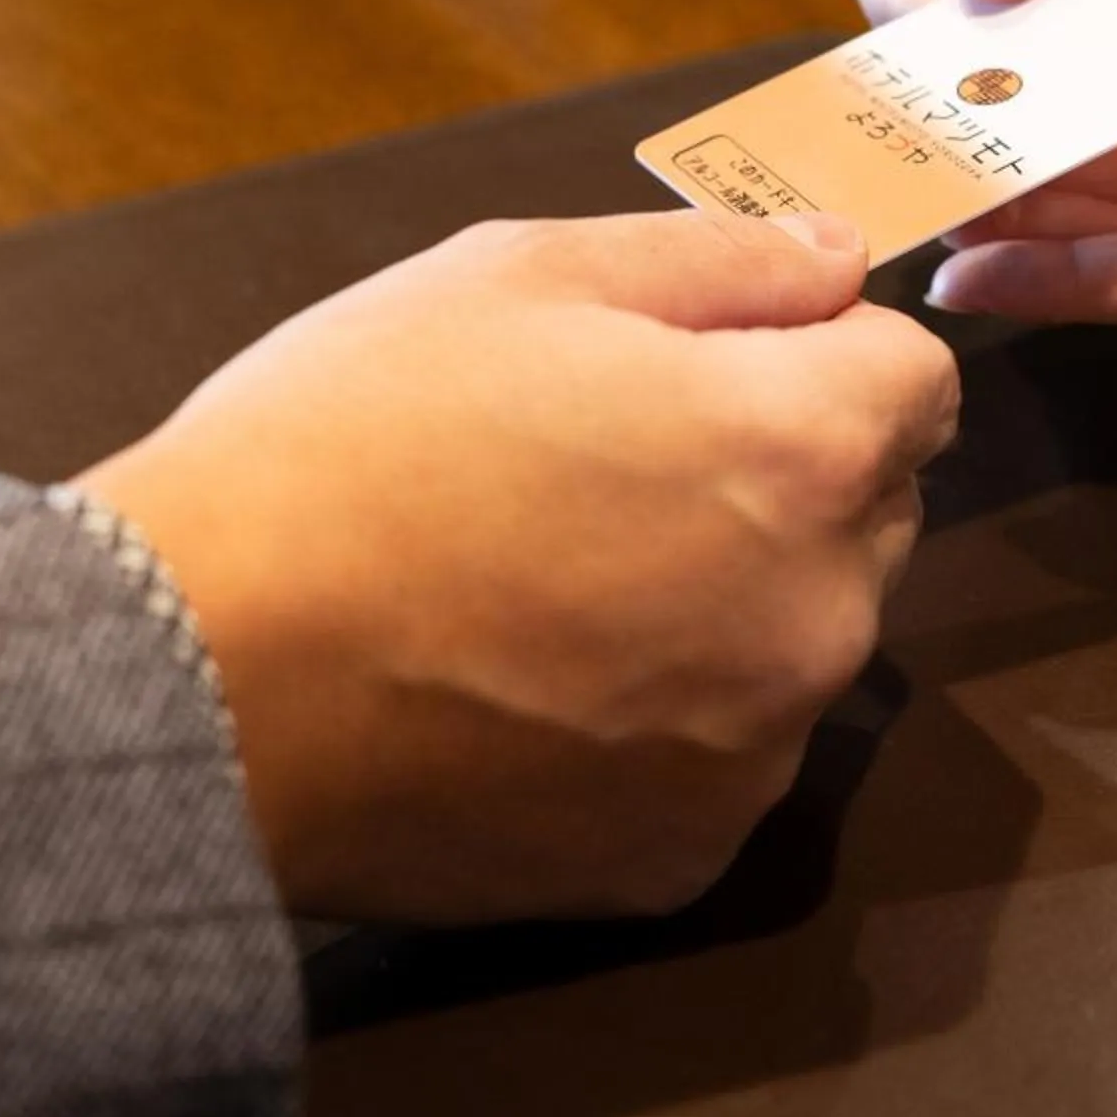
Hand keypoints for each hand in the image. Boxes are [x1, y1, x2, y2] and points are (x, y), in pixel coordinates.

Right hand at [78, 210, 960, 922]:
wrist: (198, 676)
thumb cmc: (350, 442)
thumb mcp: (520, 275)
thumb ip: (718, 259)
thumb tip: (840, 260)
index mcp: (799, 446)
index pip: (918, 377)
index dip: (826, 350)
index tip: (723, 360)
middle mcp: (819, 613)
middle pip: (870, 513)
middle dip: (785, 473)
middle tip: (611, 461)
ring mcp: (755, 752)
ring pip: (796, 641)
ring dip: (728, 601)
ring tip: (551, 579)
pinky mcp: (678, 857)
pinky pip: (717, 760)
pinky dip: (659, 723)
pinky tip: (531, 687)